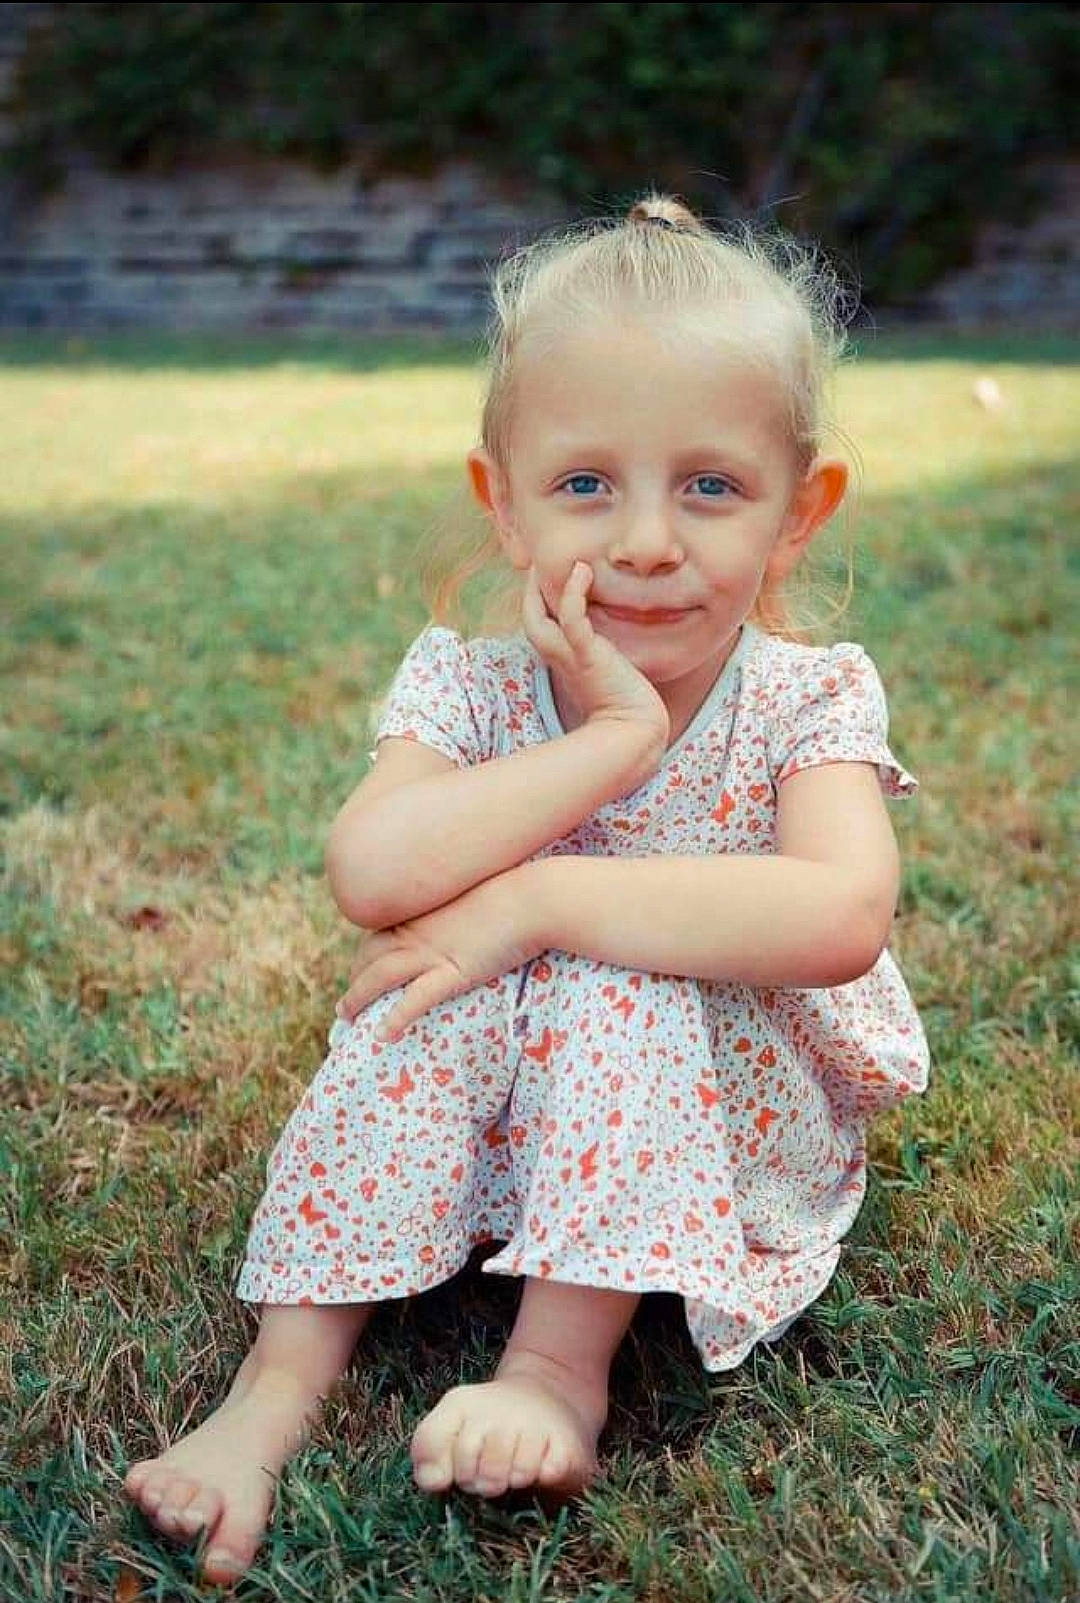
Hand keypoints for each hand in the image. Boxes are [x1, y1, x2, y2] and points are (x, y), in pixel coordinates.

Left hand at [334, 866, 545, 1040]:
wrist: (533, 897)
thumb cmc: (513, 893)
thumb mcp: (474, 898)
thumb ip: (456, 912)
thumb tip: (457, 923)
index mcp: (421, 911)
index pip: (378, 935)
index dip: (364, 957)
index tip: (360, 971)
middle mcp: (418, 930)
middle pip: (370, 956)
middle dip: (355, 980)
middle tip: (348, 1003)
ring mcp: (433, 951)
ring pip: (380, 976)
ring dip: (358, 998)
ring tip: (346, 1018)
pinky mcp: (454, 971)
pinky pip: (416, 999)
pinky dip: (395, 1018)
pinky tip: (383, 1035)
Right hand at [523, 562, 669, 750]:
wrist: (636, 730)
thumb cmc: (627, 704)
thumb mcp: (610, 669)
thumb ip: (605, 651)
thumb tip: (614, 639)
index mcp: (562, 659)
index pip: (538, 623)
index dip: (537, 598)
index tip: (549, 574)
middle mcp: (559, 656)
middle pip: (530, 617)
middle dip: (532, 588)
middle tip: (542, 561)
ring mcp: (570, 655)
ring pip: (540, 616)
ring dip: (544, 585)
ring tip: (567, 561)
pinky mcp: (588, 655)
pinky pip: (572, 619)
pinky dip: (574, 593)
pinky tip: (583, 571)